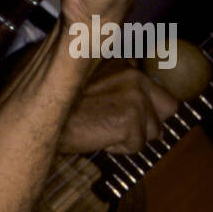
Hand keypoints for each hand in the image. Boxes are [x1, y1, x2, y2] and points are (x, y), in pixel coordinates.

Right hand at [58, 65, 178, 153]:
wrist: (43, 119)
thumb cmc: (59, 103)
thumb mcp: (87, 77)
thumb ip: (112, 76)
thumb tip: (128, 76)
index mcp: (125, 63)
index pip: (156, 86)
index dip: (147, 103)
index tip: (128, 111)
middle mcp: (135, 75)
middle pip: (169, 107)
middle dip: (151, 121)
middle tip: (122, 126)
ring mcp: (135, 97)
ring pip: (155, 131)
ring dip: (132, 137)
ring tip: (104, 130)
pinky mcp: (130, 120)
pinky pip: (137, 146)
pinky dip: (118, 148)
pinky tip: (98, 137)